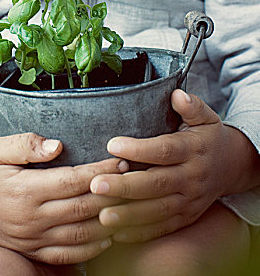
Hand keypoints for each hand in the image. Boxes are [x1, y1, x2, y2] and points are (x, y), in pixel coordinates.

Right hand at [0, 133, 127, 263]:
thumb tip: (58, 145)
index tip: (120, 161)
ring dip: (109, 222)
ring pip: (80, 235)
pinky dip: (90, 249)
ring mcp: (30, 238)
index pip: (73, 180)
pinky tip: (108, 237)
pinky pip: (66, 255)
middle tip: (134, 180)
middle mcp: (30, 218)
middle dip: (112, 193)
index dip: (100, 172)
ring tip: (129, 207)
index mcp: (24, 189)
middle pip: (82, 207)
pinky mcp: (30, 249)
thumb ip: (27, 145)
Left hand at [90, 89, 259, 242]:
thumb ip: (192, 107)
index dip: (138, 149)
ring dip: (129, 215)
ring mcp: (190, 200)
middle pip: (157, 183)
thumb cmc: (209, 139)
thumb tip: (178, 94)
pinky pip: (164, 227)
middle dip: (125, 186)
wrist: (232, 166)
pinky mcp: (187, 216)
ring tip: (102, 215)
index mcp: (193, 150)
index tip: (112, 145)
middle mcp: (192, 177)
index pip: (164, 150)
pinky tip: (118, 233)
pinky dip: (141, 232)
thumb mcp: (206, 118)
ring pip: (158, 210)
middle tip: (96, 185)